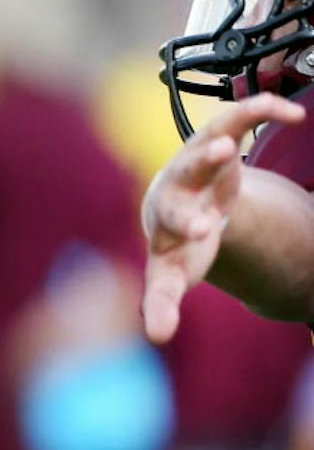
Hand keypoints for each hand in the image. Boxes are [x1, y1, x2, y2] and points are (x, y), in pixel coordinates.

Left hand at [141, 93, 304, 342]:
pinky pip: (236, 119)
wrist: (175, 204)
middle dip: (202, 166)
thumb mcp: (170, 274)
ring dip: (225, 130)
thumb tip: (157, 338)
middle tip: (220, 155)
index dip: (187, 223)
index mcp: (165, 223)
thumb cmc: (176, 244)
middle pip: (185, 174)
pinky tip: (292, 113)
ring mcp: (195, 161)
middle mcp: (176, 187)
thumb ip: (161, 303)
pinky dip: (260, 111)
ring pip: (206, 140)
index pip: (172, 224)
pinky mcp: (215, 140)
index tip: (202, 229)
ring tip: (245, 127)